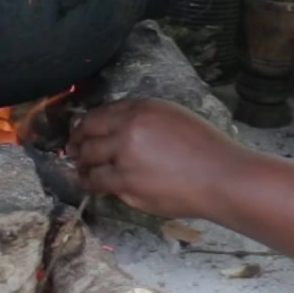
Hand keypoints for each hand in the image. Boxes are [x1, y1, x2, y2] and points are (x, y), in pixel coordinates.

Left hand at [66, 99, 247, 218]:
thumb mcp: (175, 118)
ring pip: (88, 159)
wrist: (221, 177)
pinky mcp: (126, 183)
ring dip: (81, 165)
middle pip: (88, 133)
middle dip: (77, 142)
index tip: (83, 130)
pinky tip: (91, 183)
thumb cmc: (207, 148)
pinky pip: (98, 182)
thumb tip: (119, 129)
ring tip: (81, 169)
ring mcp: (124, 157)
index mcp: (142, 108)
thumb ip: (145, 120)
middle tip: (73, 149)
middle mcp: (129, 128)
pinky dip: (90, 182)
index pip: (101, 112)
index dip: (87, 123)